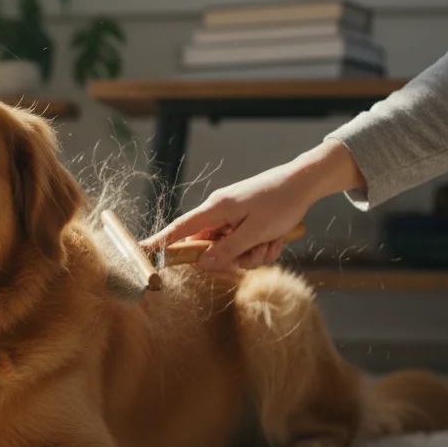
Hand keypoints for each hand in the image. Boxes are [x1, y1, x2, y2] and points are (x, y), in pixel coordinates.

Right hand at [140, 139, 366, 271]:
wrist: (305, 182)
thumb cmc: (281, 203)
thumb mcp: (256, 232)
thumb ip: (227, 250)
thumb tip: (202, 264)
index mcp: (216, 209)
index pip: (179, 229)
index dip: (161, 243)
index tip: (142, 252)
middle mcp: (219, 212)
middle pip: (208, 248)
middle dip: (233, 258)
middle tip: (255, 253)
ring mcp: (231, 217)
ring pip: (229, 250)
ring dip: (251, 254)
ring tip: (271, 242)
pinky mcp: (243, 220)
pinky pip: (243, 244)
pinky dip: (259, 247)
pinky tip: (275, 239)